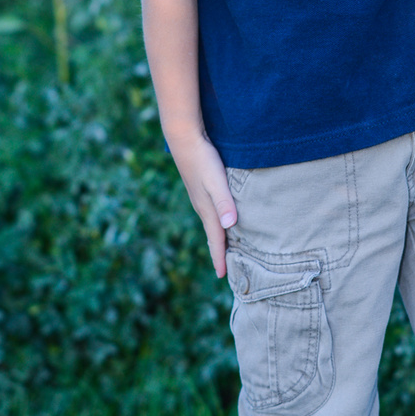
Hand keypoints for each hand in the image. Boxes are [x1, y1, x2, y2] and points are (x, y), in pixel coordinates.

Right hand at [166, 131, 236, 277]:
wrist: (185, 139)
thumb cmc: (203, 159)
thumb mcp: (217, 180)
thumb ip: (224, 201)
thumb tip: (229, 226)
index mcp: (207, 209)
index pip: (215, 239)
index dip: (220, 257)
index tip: (223, 276)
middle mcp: (203, 206)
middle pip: (213, 234)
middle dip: (219, 251)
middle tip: (226, 269)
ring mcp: (200, 197)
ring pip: (211, 223)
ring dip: (218, 237)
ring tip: (224, 248)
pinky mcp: (200, 187)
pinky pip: (210, 212)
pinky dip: (216, 222)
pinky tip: (220, 218)